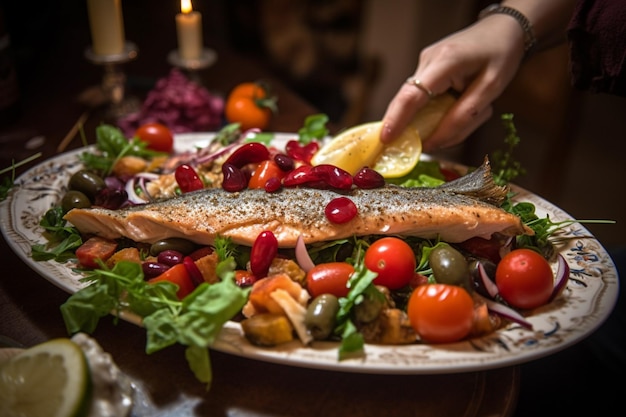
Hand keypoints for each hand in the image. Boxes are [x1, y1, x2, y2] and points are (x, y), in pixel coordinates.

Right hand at [380, 16, 526, 151]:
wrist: (502, 28)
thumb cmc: (501, 54)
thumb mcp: (492, 88)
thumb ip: (464, 116)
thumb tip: (434, 142)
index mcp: (445, 61)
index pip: (412, 95)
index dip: (396, 119)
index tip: (385, 139)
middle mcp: (428, 60)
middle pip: (407, 100)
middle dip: (407, 126)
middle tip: (416, 147)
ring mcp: (424, 63)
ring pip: (416, 102)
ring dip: (430, 120)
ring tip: (455, 127)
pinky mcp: (426, 68)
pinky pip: (423, 98)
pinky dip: (433, 112)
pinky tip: (451, 114)